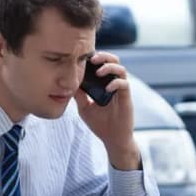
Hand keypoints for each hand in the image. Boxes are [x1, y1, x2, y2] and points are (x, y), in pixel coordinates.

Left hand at [74, 51, 139, 169]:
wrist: (113, 139)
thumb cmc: (100, 124)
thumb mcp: (84, 108)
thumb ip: (79, 95)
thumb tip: (68, 83)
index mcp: (104, 83)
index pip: (102, 64)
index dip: (95, 57)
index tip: (84, 57)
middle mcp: (114, 84)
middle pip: (114, 61)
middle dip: (104, 56)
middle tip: (93, 59)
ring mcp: (121, 90)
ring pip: (121, 69)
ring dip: (110, 67)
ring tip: (99, 72)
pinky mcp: (126, 98)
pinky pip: (124, 85)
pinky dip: (116, 83)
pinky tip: (107, 89)